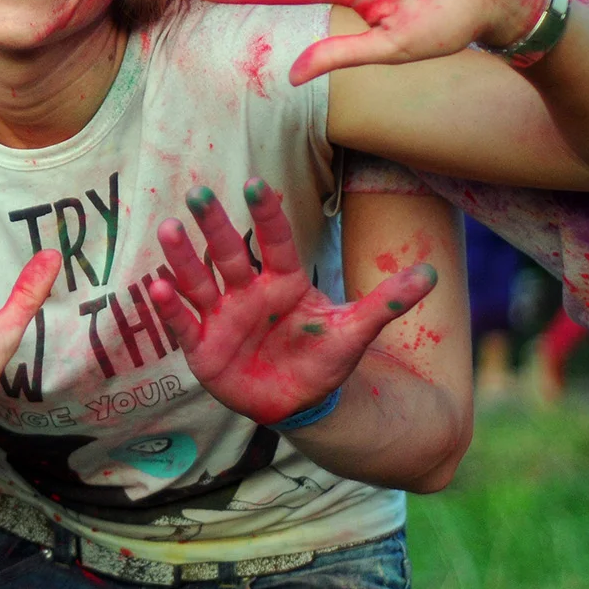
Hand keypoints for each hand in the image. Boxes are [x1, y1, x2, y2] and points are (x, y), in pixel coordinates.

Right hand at [147, 180, 437, 425]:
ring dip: (183, 257)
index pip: (275, 242)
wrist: (299, 402)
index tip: (259, 186)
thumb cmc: (323, 359)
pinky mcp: (202, 346)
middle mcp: (248, 291)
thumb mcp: (355, 331)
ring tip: (168, 229)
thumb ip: (387, 302)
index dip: (267, 216)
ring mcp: (221, 316)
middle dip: (212, 224)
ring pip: (199, 280)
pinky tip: (155, 287)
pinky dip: (169, 307)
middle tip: (198, 193)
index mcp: (284, 281)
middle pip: (228, 252)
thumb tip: (433, 274)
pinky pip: (183, 322)